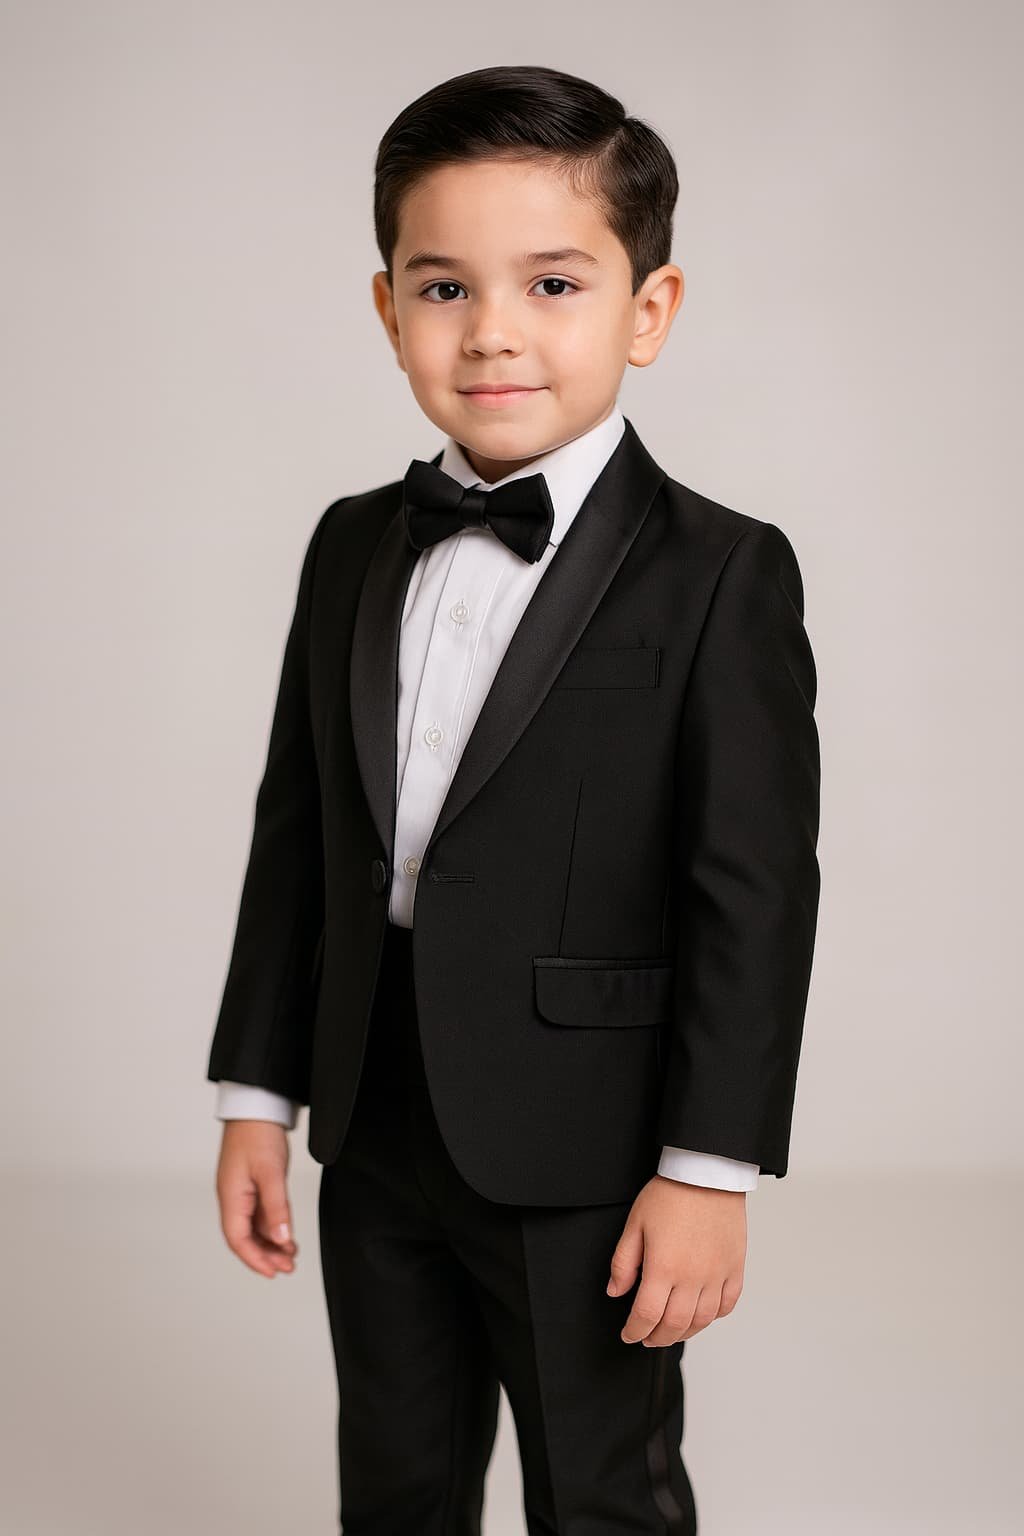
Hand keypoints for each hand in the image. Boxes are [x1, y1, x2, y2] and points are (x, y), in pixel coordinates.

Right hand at [215, 1120, 298, 1277]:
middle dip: (265, 1255)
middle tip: (288, 1267)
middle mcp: (233, 1198)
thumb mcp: (271, 1172)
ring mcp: (242, 1192)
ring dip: (270, 1243)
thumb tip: (281, 1238)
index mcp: (231, 1197)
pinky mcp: (252, 1185)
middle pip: (245, 1238)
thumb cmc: (257, 1134)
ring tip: (291, 1255)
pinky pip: (260, 1214)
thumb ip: (277, 1207)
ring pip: (253, 1228)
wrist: (256, 1106)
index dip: (254, 1259)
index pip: (238, 1239)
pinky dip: (273, 1227)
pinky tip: (286, 1234)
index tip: (272, 1272)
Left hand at [607, 1175, 745, 1346]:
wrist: (707, 1173)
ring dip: (684, 1333)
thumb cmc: (670, 1194)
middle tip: (647, 1337)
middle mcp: (692, 1277)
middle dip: (657, 1337)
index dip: (635, 1331)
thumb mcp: (635, 1224)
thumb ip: (623, 1262)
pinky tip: (701, 1314)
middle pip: (674, 1325)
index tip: (629, 1334)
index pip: (647, 1315)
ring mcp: (717, 1274)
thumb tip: (616, 1292)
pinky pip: (727, 1304)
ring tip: (671, 1331)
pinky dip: (713, 1316)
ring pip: (702, 1320)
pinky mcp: (735, 1268)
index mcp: (663, 1267)